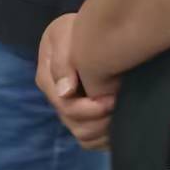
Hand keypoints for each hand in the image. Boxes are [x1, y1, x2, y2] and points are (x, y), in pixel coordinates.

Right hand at [36, 14, 117, 150]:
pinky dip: (105, 139)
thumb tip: (65, 92)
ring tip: (122, 116)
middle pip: (76, 125)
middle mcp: (56, 99)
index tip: (113, 98)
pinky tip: (120, 126)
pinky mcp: (82, 116)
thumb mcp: (63, 34)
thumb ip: (62, 60)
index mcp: (47, 80)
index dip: (90, 108)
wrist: (87, 31)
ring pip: (84, 136)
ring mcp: (68, 110)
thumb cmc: (74, 29)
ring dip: (104, 132)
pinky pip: (91, 140)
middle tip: (121, 105)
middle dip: (100, 120)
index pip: (65, 106)